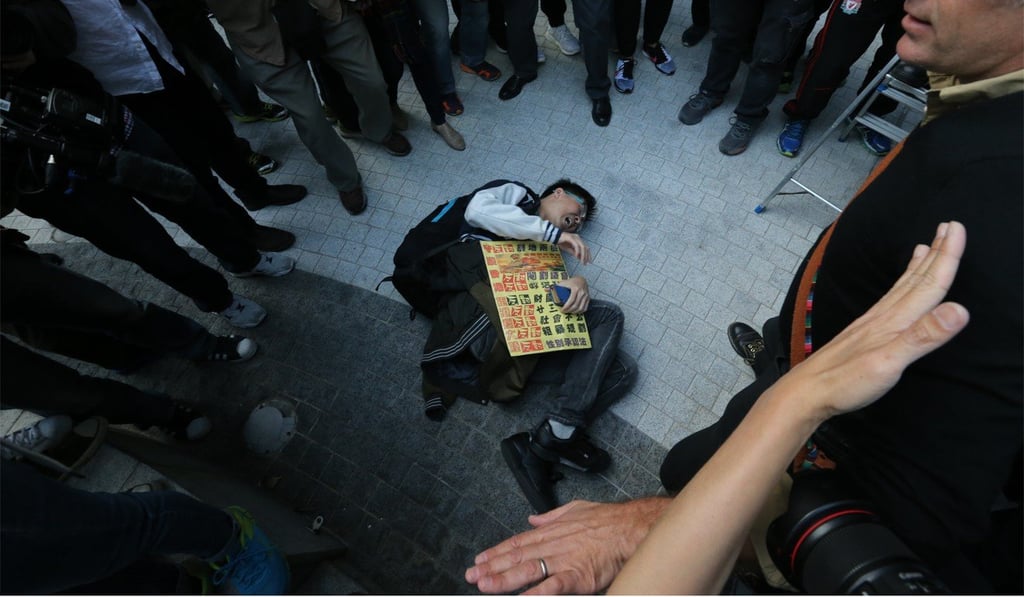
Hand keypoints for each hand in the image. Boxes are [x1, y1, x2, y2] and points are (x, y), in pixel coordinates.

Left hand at [465, 498, 669, 594]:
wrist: (630, 527)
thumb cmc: (608, 519)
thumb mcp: (575, 509)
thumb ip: (551, 516)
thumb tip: (533, 518)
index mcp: (551, 531)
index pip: (518, 543)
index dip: (497, 552)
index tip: (480, 560)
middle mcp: (552, 545)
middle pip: (517, 557)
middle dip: (493, 567)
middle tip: (473, 575)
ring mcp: (563, 560)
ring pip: (528, 570)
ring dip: (504, 579)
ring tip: (485, 585)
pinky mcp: (577, 575)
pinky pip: (552, 586)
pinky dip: (536, 593)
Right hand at [556, 232, 590, 263]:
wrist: (553, 237)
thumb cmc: (561, 242)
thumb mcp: (568, 249)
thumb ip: (574, 253)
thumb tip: (580, 258)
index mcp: (578, 240)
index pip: (586, 248)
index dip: (588, 255)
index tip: (588, 262)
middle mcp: (578, 238)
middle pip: (586, 248)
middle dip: (586, 256)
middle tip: (585, 264)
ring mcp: (575, 237)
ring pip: (582, 247)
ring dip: (583, 255)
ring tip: (582, 261)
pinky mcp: (571, 238)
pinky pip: (576, 245)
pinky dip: (577, 251)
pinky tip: (576, 256)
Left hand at [557, 276, 589, 312]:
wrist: (581, 279)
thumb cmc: (570, 282)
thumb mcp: (563, 283)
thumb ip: (555, 287)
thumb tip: (545, 290)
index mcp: (575, 288)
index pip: (571, 300)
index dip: (566, 307)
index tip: (562, 310)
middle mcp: (582, 292)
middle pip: (576, 305)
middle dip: (569, 310)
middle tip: (564, 312)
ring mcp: (586, 295)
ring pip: (581, 308)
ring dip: (574, 312)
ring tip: (569, 312)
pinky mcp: (588, 298)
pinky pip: (585, 308)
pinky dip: (580, 311)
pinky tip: (575, 312)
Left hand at [787, 220, 969, 419]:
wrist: (805, 393)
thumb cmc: (845, 382)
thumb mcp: (889, 363)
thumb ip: (924, 336)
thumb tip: (959, 310)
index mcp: (894, 321)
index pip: (928, 284)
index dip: (946, 257)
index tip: (957, 227)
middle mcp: (883, 317)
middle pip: (916, 280)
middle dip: (936, 253)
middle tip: (949, 225)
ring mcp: (871, 324)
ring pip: (901, 288)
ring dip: (918, 266)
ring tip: (926, 246)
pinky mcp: (863, 335)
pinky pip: (888, 302)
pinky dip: (899, 288)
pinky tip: (898, 289)